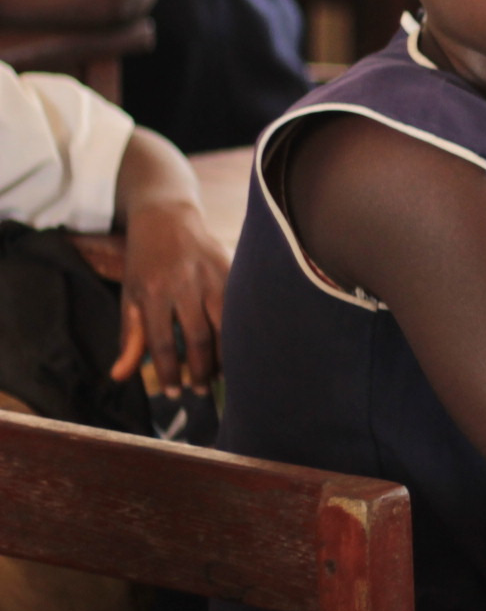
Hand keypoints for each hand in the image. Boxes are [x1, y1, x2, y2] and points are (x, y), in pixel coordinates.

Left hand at [111, 201, 227, 392]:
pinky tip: (236, 349)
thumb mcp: (130, 297)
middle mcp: (183, 284)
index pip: (161, 342)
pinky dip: (238, 333)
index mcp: (152, 292)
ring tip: (220, 375)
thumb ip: (130, 337)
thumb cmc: (145, 263)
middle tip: (200, 390)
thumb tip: (121, 376)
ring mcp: (211, 276)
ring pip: (225, 325)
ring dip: (225, 355)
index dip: (169, 372)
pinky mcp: (231, 269)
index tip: (173, 392)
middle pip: (197, 338)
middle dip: (200, 370)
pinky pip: (239, 309)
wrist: (167, 218)